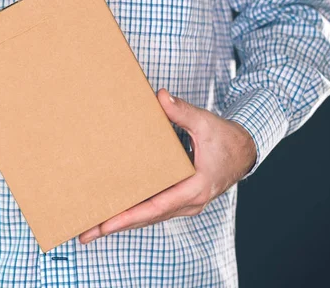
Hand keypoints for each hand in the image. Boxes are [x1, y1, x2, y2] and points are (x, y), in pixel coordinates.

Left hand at [79, 88, 255, 243]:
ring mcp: (185, 205)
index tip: (105, 224)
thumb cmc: (225, 139)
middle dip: (115, 226)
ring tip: (92, 228)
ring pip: (149, 217)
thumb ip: (183, 111)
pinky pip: (154, 211)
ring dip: (122, 223)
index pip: (156, 207)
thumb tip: (161, 96)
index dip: (129, 216)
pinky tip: (114, 213)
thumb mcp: (206, 123)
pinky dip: (134, 214)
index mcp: (194, 188)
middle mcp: (189, 203)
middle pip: (146, 218)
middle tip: (85, 233)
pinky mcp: (181, 201)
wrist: (245, 153)